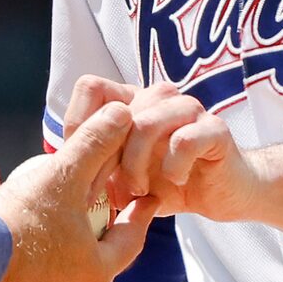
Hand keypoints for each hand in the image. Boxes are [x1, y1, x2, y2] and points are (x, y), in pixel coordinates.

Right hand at [0, 102, 154, 281]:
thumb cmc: (26, 223)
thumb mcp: (63, 176)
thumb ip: (93, 144)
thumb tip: (121, 113)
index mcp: (96, 270)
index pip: (131, 239)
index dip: (141, 213)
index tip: (150, 197)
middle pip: (90, 244)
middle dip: (91, 213)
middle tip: (100, 193)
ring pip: (49, 245)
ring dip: (43, 209)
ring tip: (37, 181)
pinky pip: (11, 246)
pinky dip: (4, 215)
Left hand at [82, 80, 257, 222]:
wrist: (223, 193)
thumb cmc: (169, 183)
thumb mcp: (123, 175)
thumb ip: (96, 162)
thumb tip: (60, 163)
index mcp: (134, 101)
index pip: (92, 88)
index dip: (81, 126)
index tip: (86, 170)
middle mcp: (159, 97)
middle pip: (116, 112)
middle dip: (107, 160)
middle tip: (112, 193)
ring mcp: (189, 109)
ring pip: (146, 123)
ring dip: (137, 164)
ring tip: (140, 191)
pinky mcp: (215, 128)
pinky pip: (184, 140)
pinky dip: (172, 168)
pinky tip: (175, 183)